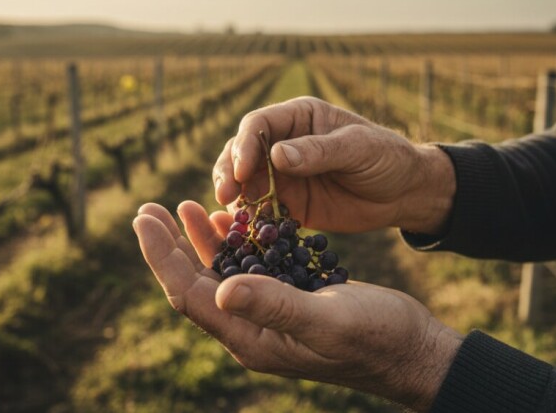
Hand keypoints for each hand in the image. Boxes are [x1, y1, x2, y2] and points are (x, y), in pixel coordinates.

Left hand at [133, 200, 463, 412]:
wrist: (412, 349)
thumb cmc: (376, 338)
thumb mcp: (326, 320)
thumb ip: (274, 306)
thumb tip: (219, 291)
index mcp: (251, 339)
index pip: (188, 295)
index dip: (162, 256)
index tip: (142, 218)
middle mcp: (252, 330)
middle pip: (194, 284)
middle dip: (169, 246)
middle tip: (146, 208)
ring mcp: (269, 317)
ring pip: (220, 275)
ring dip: (199, 241)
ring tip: (181, 205)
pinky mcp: (288, 302)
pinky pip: (249, 272)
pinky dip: (234, 244)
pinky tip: (229, 221)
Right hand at [213, 97, 454, 234]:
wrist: (405, 193)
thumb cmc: (386, 158)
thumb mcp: (358, 149)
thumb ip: (319, 151)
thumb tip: (277, 155)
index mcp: (298, 117)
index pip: (258, 125)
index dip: (244, 146)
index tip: (240, 171)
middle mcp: (283, 142)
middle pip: (240, 152)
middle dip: (228, 172)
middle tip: (225, 196)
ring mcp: (282, 174)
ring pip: (244, 182)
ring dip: (234, 197)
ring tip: (231, 215)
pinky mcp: (288, 203)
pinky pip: (260, 209)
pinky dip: (250, 219)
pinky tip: (244, 232)